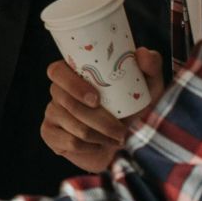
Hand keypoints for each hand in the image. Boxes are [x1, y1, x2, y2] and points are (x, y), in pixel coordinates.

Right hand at [41, 47, 163, 171]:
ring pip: (73, 125)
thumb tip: (142, 53)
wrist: (127, 144)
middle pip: (67, 102)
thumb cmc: (135, 110)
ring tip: (117, 138)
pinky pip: (69, 142)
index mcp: (74, 74)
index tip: (96, 99)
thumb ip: (151, 66)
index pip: (57, 71)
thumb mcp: (148, 88)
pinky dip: (90, 147)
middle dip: (99, 120)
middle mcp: (58, 92)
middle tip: (120, 129)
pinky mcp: (50, 135)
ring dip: (100, 136)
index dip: (72, 84)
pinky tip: (100, 146)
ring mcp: (52, 114)